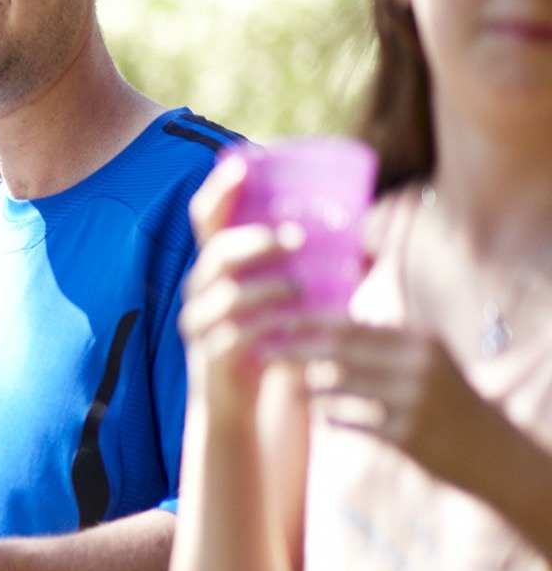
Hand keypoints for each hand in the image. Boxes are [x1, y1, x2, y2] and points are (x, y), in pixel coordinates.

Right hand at [180, 153, 329, 413]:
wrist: (243, 406)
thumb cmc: (271, 342)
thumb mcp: (287, 299)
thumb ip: (315, 269)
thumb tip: (370, 241)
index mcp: (218, 265)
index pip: (207, 216)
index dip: (219, 189)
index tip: (242, 164)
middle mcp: (201, 288)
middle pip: (216, 251)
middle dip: (256, 241)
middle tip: (297, 239)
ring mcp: (201, 322)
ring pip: (224, 292)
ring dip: (266, 286)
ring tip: (300, 287)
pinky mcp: (211, 355)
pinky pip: (233, 333)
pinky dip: (264, 326)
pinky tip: (289, 326)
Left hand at [285, 320, 501, 480]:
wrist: (491, 451)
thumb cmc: (451, 400)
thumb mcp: (432, 360)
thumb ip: (391, 340)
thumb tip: (342, 317)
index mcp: (421, 341)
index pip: (354, 327)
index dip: (311, 324)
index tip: (277, 321)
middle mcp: (417, 367)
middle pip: (340, 353)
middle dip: (297, 351)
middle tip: (263, 351)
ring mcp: (411, 402)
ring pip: (341, 389)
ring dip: (307, 388)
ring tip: (283, 386)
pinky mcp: (405, 436)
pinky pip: (352, 423)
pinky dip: (331, 419)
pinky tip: (317, 416)